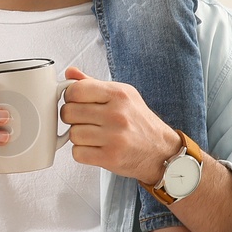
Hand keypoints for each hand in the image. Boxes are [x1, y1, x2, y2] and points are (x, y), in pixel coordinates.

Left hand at [58, 65, 179, 183]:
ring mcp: (114, 137)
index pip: (76, 90)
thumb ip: (93, 84)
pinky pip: (77, 153)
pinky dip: (82, 152)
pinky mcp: (110, 158)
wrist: (162, 151)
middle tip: (83, 120)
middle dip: (72, 117)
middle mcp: (117, 114)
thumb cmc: (140, 122)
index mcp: (119, 94)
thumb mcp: (123, 95)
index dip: (70, 96)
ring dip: (78, 136)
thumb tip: (70, 73)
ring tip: (93, 135)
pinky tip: (95, 147)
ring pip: (72, 134)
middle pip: (69, 113)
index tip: (75, 102)